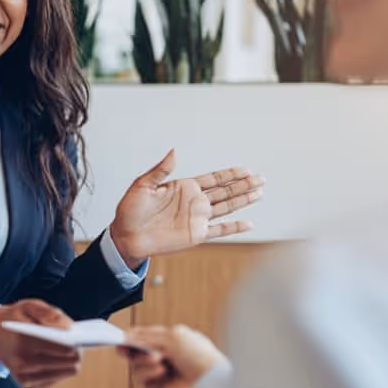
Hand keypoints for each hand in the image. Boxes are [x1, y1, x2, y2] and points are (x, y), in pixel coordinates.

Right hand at [0, 300, 82, 387]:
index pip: (64, 349)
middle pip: (69, 364)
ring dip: (69, 361)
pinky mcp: (28, 387)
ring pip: (66, 373)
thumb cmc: (15, 318)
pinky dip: (59, 369)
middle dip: (77, 352)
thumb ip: (51, 314)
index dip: (77, 343)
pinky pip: (57, 379)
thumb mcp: (29, 306)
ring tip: (66, 348)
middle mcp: (23, 363)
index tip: (80, 337)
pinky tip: (54, 359)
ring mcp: (25, 378)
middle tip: (77, 341)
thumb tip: (70, 328)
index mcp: (24, 341)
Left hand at [109, 150, 264, 266]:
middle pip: (225, 191)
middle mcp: (194, 202)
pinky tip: (249, 223)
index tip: (245, 169)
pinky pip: (220, 230)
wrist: (126, 236)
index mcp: (184, 187)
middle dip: (243, 184)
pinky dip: (234, 227)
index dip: (230, 174)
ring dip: (243, 200)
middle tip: (262, 178)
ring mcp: (197, 218)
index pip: (213, 178)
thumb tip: (174, 151)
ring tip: (260, 192)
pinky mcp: (196, 235)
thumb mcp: (142, 185)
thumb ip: (160, 170)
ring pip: (227, 207)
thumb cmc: (130, 210)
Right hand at [121, 325, 228, 387]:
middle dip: (135, 347)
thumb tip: (126, 336)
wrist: (210, 386)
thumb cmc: (201, 358)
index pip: (147, 334)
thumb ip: (146, 335)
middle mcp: (168, 356)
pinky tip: (161, 372)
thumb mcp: (172, 336)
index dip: (133, 335)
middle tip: (133, 347)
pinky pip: (139, 377)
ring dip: (143, 360)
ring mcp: (162, 372)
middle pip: (137, 349)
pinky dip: (147, 372)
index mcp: (175, 339)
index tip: (122, 336)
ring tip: (158, 360)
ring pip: (136, 363)